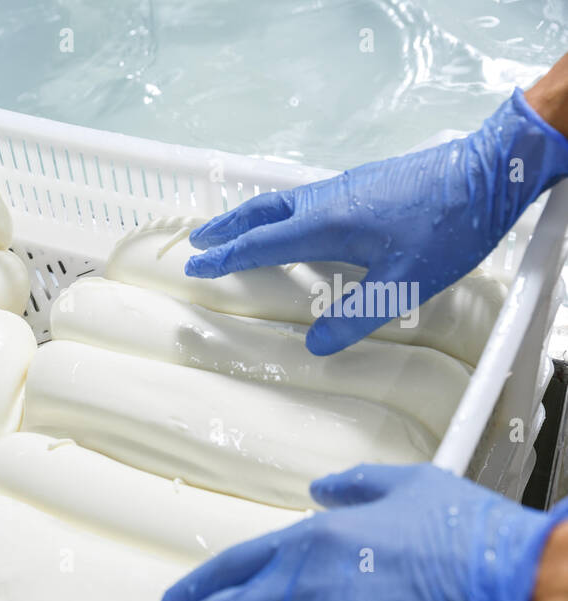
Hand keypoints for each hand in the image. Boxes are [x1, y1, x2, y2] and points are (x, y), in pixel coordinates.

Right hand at [184, 90, 567, 354]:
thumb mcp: (405, 285)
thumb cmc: (448, 228)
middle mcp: (326, 200)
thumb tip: (316, 345)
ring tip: (234, 229)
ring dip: (251, 216)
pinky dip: (280, 211)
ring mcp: (345, 186)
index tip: (195, 266)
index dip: (225, 257)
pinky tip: (293, 224)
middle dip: (227, 226)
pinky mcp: (364, 182)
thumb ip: (356, 316)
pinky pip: (305, 197)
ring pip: (283, 201)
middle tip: (198, 239)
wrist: (489, 171)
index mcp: (325, 225)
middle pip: (261, 211)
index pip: (260, 243)